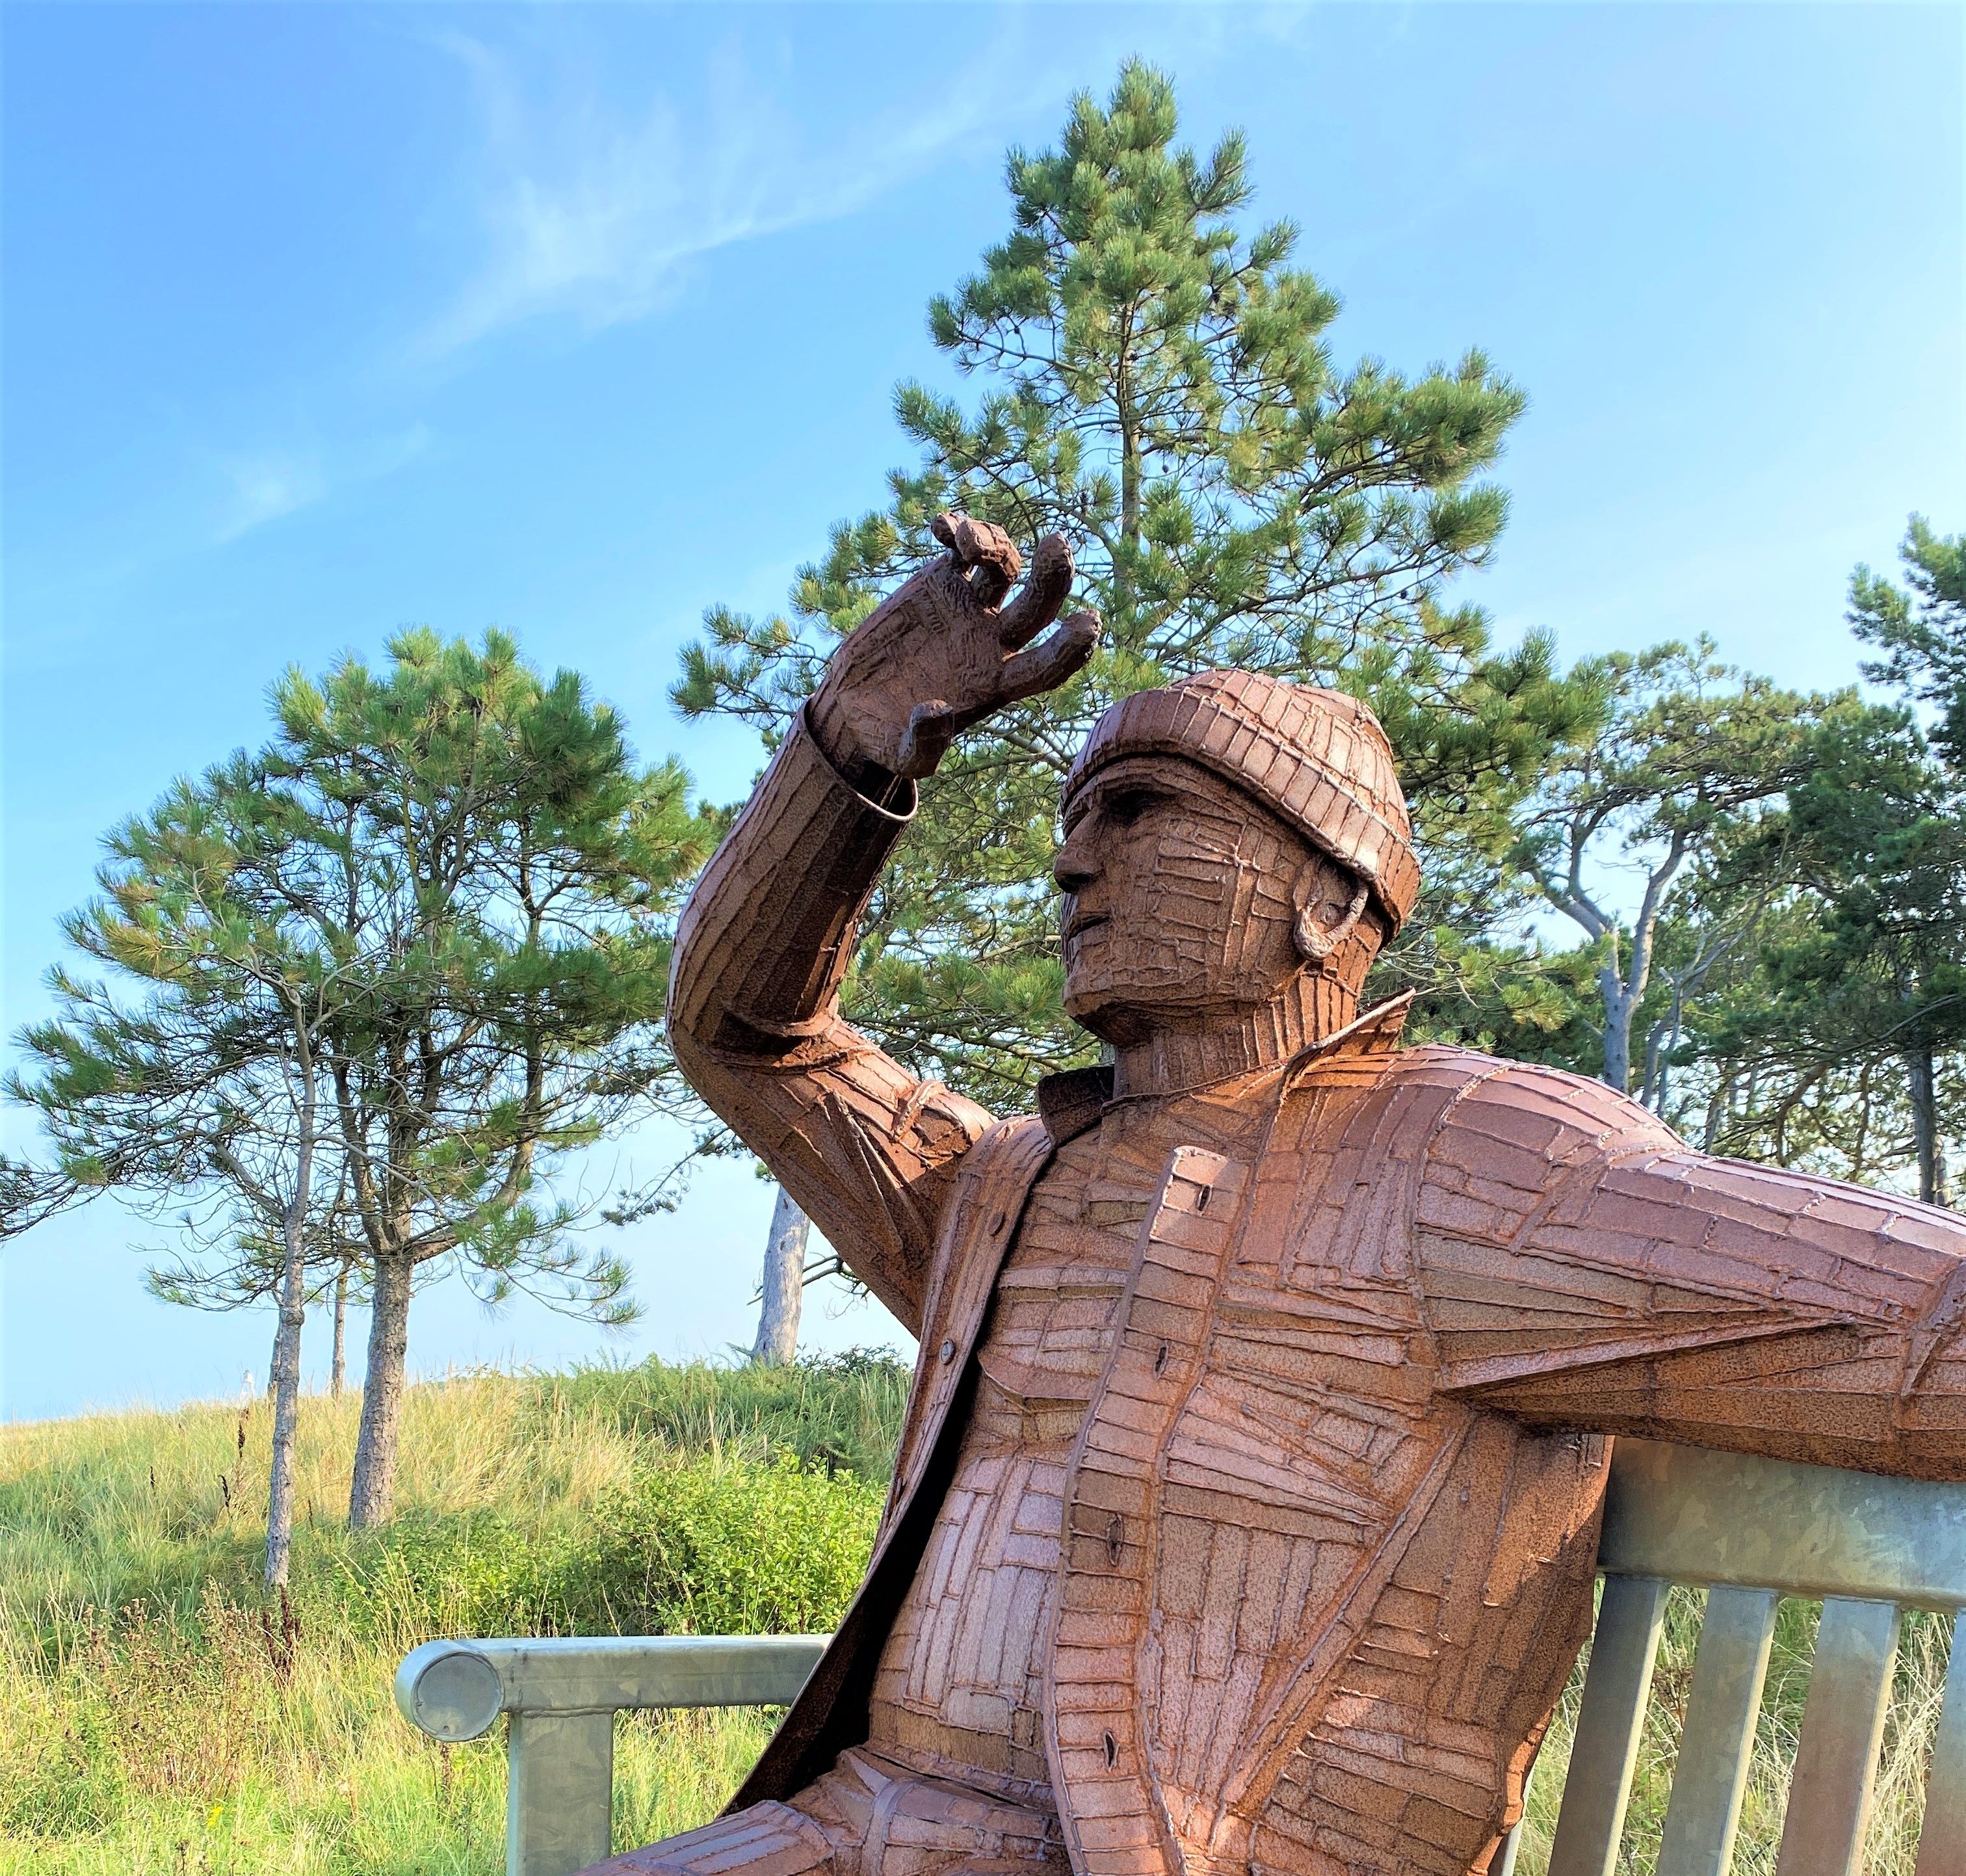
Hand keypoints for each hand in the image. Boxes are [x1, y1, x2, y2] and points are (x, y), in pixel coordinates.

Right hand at [808, 513, 1099, 783]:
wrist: (854, 702)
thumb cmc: (886, 736)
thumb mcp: (903, 755)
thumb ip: (923, 743)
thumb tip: (937, 714)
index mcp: (996, 683)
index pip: (1046, 666)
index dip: (1070, 647)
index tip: (1089, 622)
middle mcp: (993, 640)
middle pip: (1039, 605)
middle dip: (1054, 576)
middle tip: (1058, 546)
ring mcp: (969, 607)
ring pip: (1004, 566)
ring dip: (995, 544)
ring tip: (965, 542)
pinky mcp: (939, 582)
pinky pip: (960, 548)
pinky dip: (956, 529)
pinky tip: (939, 525)